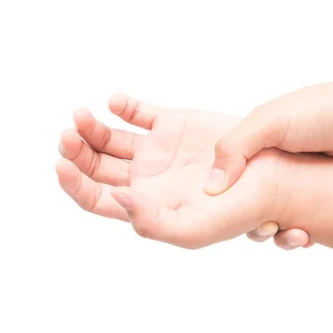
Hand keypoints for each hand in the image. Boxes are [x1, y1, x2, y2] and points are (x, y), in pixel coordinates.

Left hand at [56, 94, 295, 248]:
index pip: (95, 197)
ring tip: (81, 116)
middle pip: (94, 165)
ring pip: (108, 136)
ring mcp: (155, 148)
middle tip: (67, 136)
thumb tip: (116, 199)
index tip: (62, 165)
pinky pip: (137, 111)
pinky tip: (116, 102)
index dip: (74, 184)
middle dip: (75, 151)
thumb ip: (152, 224)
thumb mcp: (195, 231)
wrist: (269, 176)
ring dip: (89, 126)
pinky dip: (122, 105)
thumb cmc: (236, 212)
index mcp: (144, 204)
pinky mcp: (170, 122)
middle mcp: (144, 177)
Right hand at [204, 76, 332, 247]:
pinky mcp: (320, 198)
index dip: (224, 196)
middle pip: (248, 202)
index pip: (227, 176)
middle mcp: (274, 163)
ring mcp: (298, 181)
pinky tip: (307, 235)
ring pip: (273, 218)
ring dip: (276, 231)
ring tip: (290, 232)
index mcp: (257, 141)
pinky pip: (300, 224)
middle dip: (251, 219)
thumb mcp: (270, 121)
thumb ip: (235, 147)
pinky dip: (299, 234)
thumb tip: (210, 187)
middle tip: (265, 225)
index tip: (228, 213)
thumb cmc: (324, 111)